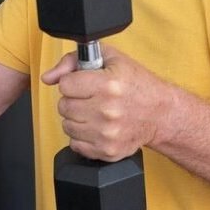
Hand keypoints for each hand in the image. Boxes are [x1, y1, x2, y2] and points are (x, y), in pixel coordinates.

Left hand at [41, 44, 168, 160]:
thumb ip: (72, 61)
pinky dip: (82, 137)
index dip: (72, 82)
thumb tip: (48, 77)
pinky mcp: (107, 151)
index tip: (84, 83)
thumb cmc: (136, 84)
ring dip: (76, 119)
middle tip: (91, 98)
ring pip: (67, 126)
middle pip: (63, 106)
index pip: (65, 85)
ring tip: (94, 112)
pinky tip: (97, 127)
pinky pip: (75, 144)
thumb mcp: (110, 58)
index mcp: (108, 84)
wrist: (160, 113)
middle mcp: (107, 110)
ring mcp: (107, 134)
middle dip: (74, 100)